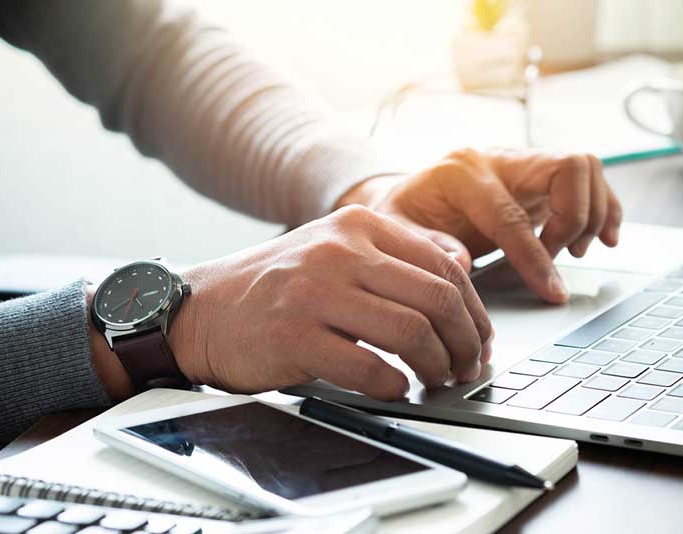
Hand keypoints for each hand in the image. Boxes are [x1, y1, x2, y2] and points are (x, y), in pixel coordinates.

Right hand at [168, 206, 492, 399]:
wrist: (204, 309)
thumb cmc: (278, 288)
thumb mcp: (336, 252)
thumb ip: (394, 259)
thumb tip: (461, 281)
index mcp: (358, 226)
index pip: (443, 265)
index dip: (474, 310)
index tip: (478, 339)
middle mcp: (340, 251)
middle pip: (435, 298)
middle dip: (465, 341)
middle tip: (467, 367)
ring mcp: (315, 292)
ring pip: (410, 332)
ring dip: (437, 365)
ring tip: (437, 380)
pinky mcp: (293, 335)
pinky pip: (368, 367)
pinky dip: (394, 386)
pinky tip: (394, 389)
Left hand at [338, 148, 621, 302]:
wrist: (407, 198)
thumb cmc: (401, 216)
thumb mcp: (395, 232)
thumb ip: (424, 245)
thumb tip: (461, 263)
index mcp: (461, 171)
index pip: (510, 214)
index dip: (534, 256)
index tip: (552, 291)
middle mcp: (498, 157)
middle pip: (566, 167)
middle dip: (573, 221)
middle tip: (561, 258)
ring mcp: (523, 162)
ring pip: (585, 167)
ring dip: (592, 214)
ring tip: (575, 252)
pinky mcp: (539, 176)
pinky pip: (589, 179)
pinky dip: (604, 208)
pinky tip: (604, 238)